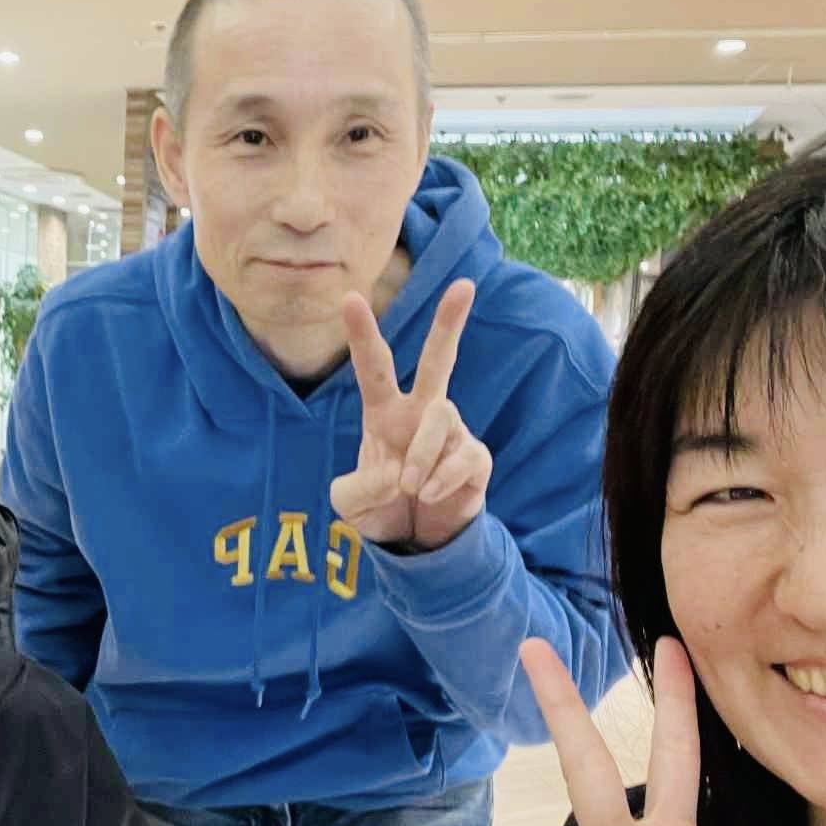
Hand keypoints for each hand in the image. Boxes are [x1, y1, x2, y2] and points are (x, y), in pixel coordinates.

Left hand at [330, 279, 491, 550]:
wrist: (415, 539)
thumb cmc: (380, 506)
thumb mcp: (350, 505)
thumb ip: (356, 492)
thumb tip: (390, 477)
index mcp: (383, 412)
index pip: (373, 367)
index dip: (363, 334)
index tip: (350, 298)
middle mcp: (420, 413)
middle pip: (437, 360)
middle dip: (450, 324)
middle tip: (465, 286)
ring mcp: (451, 432)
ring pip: (442, 417)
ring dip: (421, 455)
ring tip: (409, 487)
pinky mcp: (475, 457)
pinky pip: (463, 455)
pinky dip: (442, 478)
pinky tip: (430, 494)